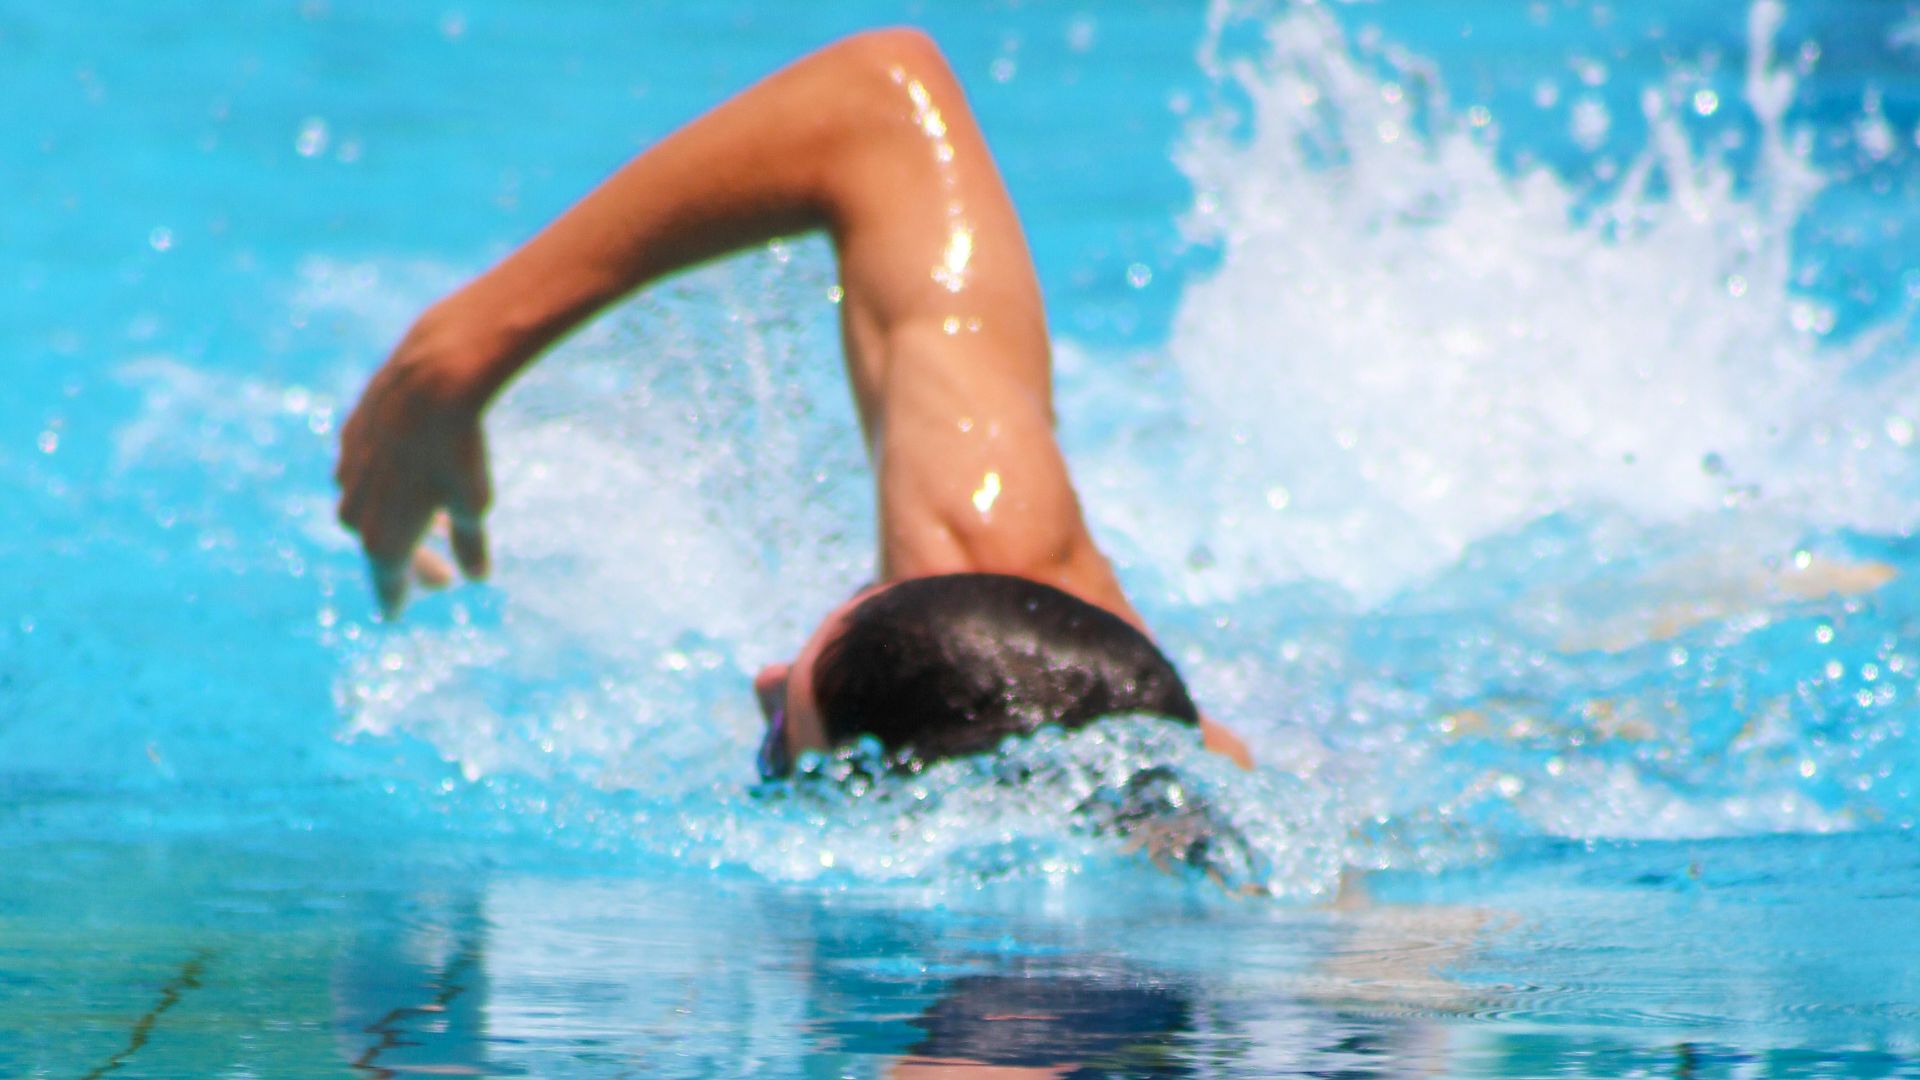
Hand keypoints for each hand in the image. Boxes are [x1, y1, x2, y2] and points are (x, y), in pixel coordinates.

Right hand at [335, 305, 496, 616]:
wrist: (431, 379)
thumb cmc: (459, 451)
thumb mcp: (474, 505)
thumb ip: (471, 545)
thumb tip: (475, 575)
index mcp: (382, 538)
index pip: (387, 581)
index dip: (395, 598)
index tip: (395, 614)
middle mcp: (354, 509)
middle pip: (378, 547)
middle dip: (410, 563)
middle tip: (441, 580)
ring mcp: (347, 470)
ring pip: (367, 508)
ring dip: (398, 522)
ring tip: (437, 527)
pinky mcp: (349, 435)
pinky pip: (362, 471)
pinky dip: (386, 485)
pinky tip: (410, 480)